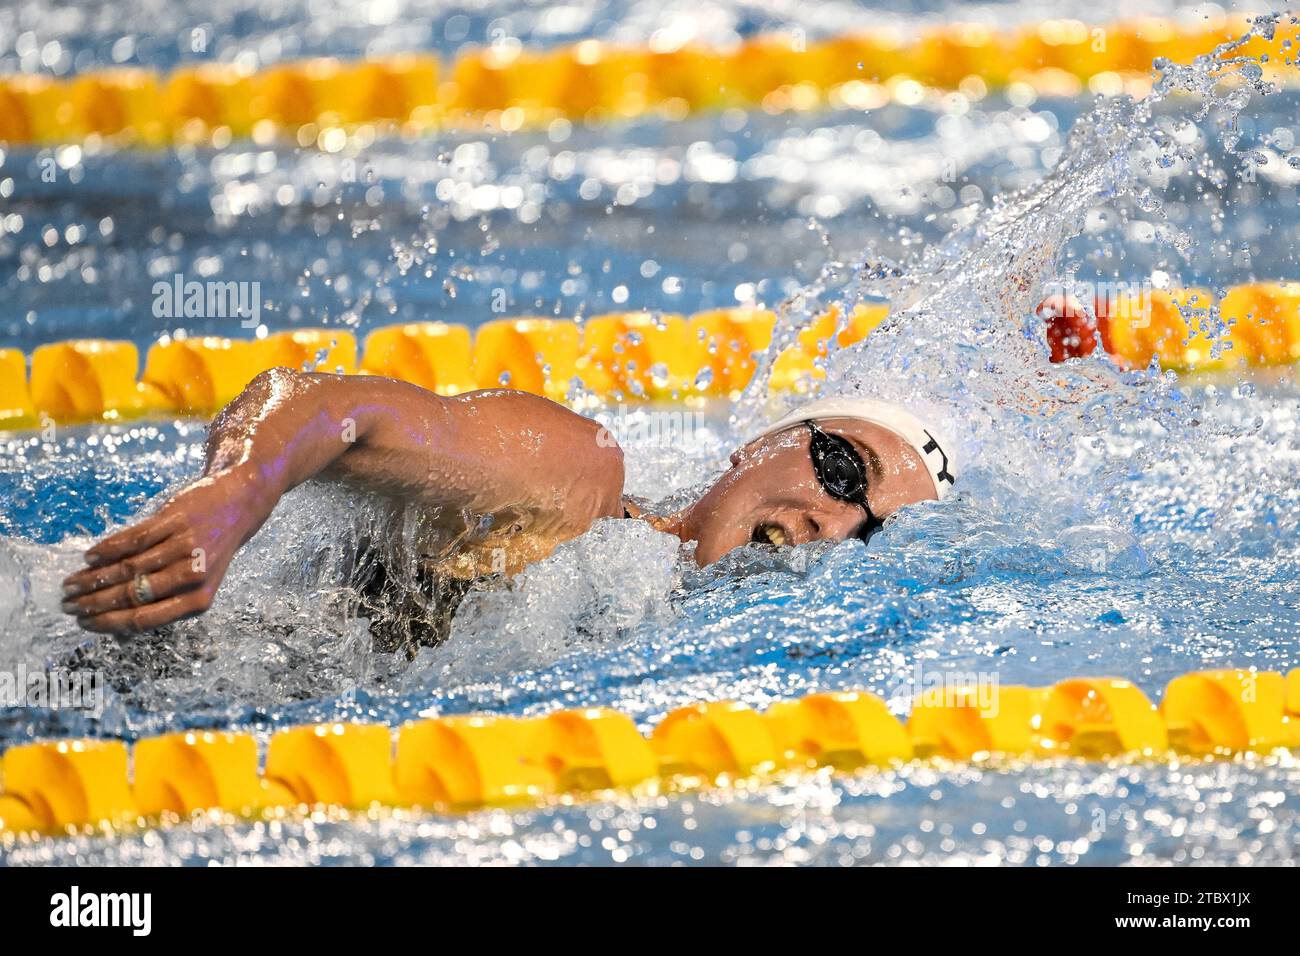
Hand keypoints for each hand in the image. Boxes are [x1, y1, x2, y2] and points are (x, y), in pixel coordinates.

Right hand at [61, 468, 270, 634]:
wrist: (239, 505)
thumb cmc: (210, 553)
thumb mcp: (199, 584)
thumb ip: (166, 604)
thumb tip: (116, 630)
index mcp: (199, 601)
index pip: (145, 619)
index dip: (108, 623)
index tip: (82, 624)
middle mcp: (193, 576)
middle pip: (132, 595)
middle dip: (93, 602)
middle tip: (67, 604)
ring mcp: (185, 547)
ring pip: (128, 567)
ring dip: (92, 577)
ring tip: (71, 582)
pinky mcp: (176, 521)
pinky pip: (133, 539)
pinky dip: (107, 549)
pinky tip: (89, 557)